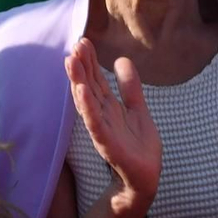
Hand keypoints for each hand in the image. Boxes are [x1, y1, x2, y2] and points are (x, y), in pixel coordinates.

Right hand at [64, 39, 160, 203]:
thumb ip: (130, 86)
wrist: (146, 177)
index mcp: (108, 107)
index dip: (89, 61)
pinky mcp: (106, 143)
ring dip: (77, 80)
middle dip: (80, 66)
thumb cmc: (139, 146)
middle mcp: (101, 115)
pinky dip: (87, 106)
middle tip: (74, 43)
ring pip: (86, 101)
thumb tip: (121, 59)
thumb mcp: (137, 109)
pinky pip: (94, 122)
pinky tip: (80, 90)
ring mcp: (101, 128)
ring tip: (70, 60)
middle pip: (88, 86)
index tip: (82, 40)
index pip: (95, 80)